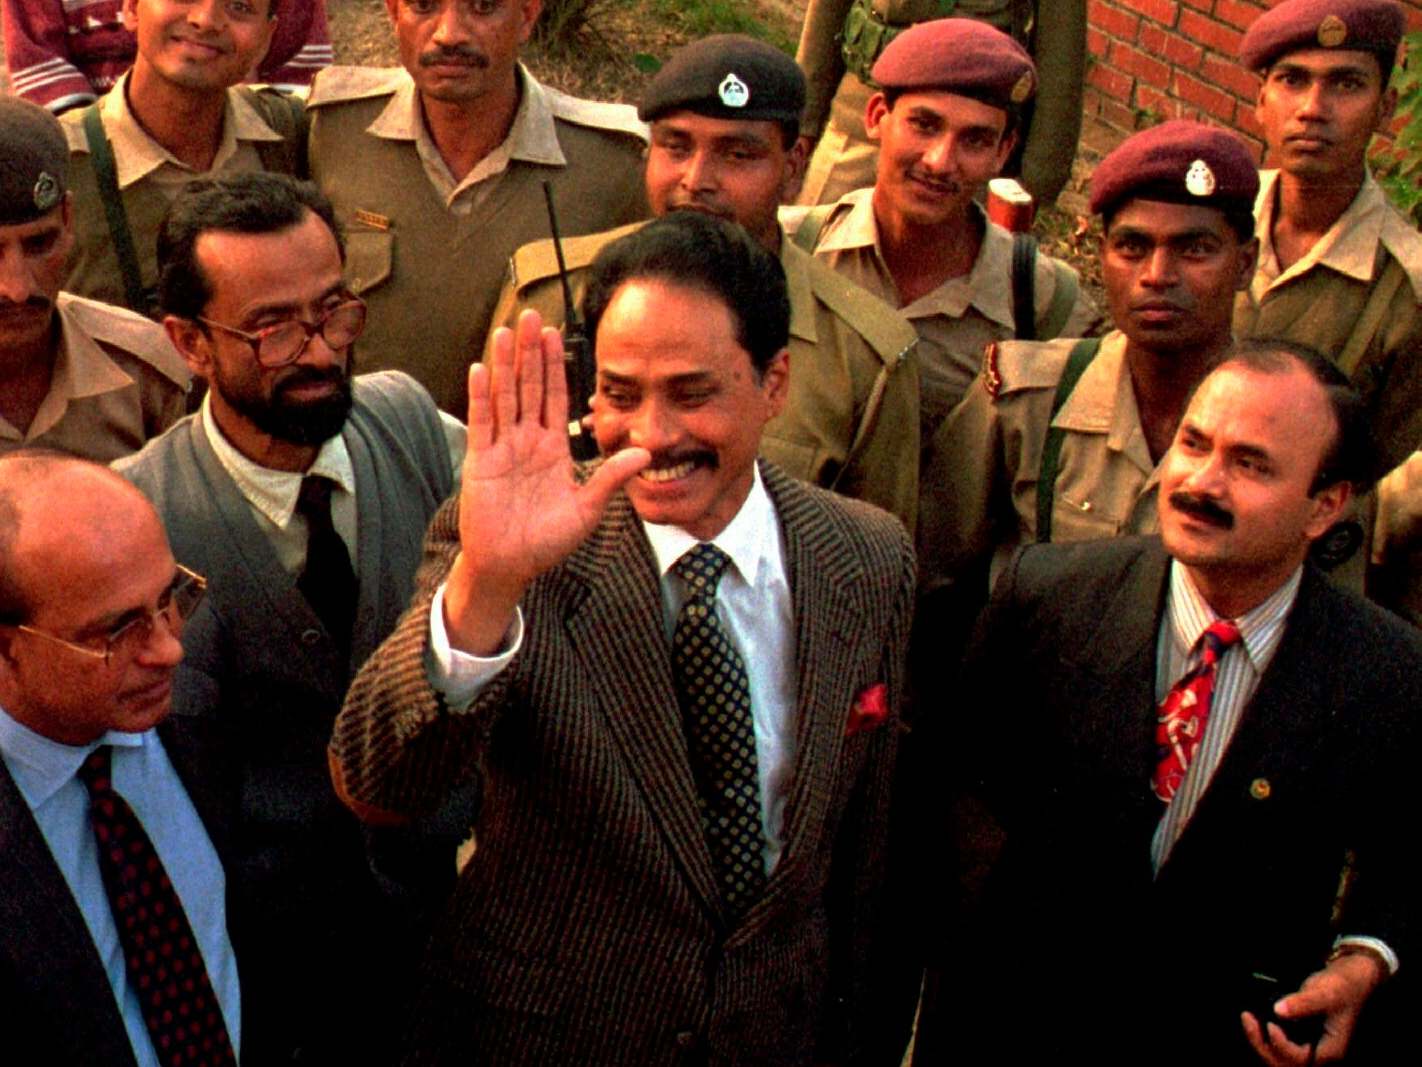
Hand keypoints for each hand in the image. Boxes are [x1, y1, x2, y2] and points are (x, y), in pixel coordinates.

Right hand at [444, 310, 648, 652]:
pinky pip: (483, 423)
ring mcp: (502, 449)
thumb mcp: (588, 508)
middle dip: (530, 353)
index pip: (555, 398)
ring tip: (507, 331)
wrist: (512, 566)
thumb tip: (646, 452)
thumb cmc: (547, 542)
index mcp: (553, 450)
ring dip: (505, 364)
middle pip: (528, 387)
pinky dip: (481, 396)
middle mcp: (526, 442)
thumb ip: (611, 477)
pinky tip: (482, 368)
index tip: (559, 336)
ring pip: (504, 397)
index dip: (556, 367)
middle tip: (532, 316)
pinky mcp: (481, 462)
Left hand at [1242, 950, 1385, 1064]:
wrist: (1347, 979)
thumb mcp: (1324, 993)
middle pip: (1284, 1063)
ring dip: (1259, 1041)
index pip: (1300, 1059)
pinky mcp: (1298, 1038)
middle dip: (1262, 1045)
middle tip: (1247, 1019)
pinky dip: (1262, 1035)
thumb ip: (1303, 1003)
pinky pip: (1277, 1045)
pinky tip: (1253, 1018)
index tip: (1270, 1024)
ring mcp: (1307, 1047)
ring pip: (1277, 1057)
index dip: (1281, 1045)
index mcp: (1329, 1050)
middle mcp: (1317, 1054)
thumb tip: (1278, 1010)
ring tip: (1247, 1018)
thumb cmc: (1341, 987)